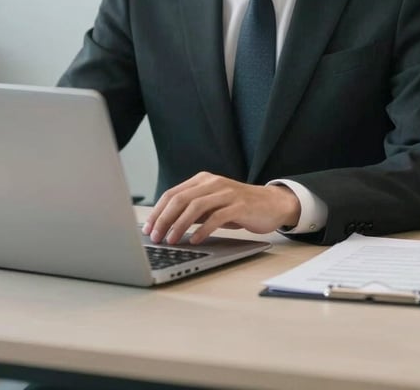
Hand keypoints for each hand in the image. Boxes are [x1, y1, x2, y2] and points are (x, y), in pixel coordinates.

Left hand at [141, 172, 300, 244]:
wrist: (272, 204)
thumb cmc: (238, 207)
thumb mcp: (212, 206)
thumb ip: (192, 211)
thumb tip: (165, 226)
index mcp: (202, 180)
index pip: (172, 194)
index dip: (157, 211)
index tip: (147, 229)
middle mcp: (212, 183)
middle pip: (180, 199)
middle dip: (164, 219)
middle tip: (155, 237)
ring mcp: (226, 193)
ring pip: (195, 206)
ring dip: (179, 225)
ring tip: (171, 240)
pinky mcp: (239, 205)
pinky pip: (216, 217)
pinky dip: (202, 229)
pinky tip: (195, 240)